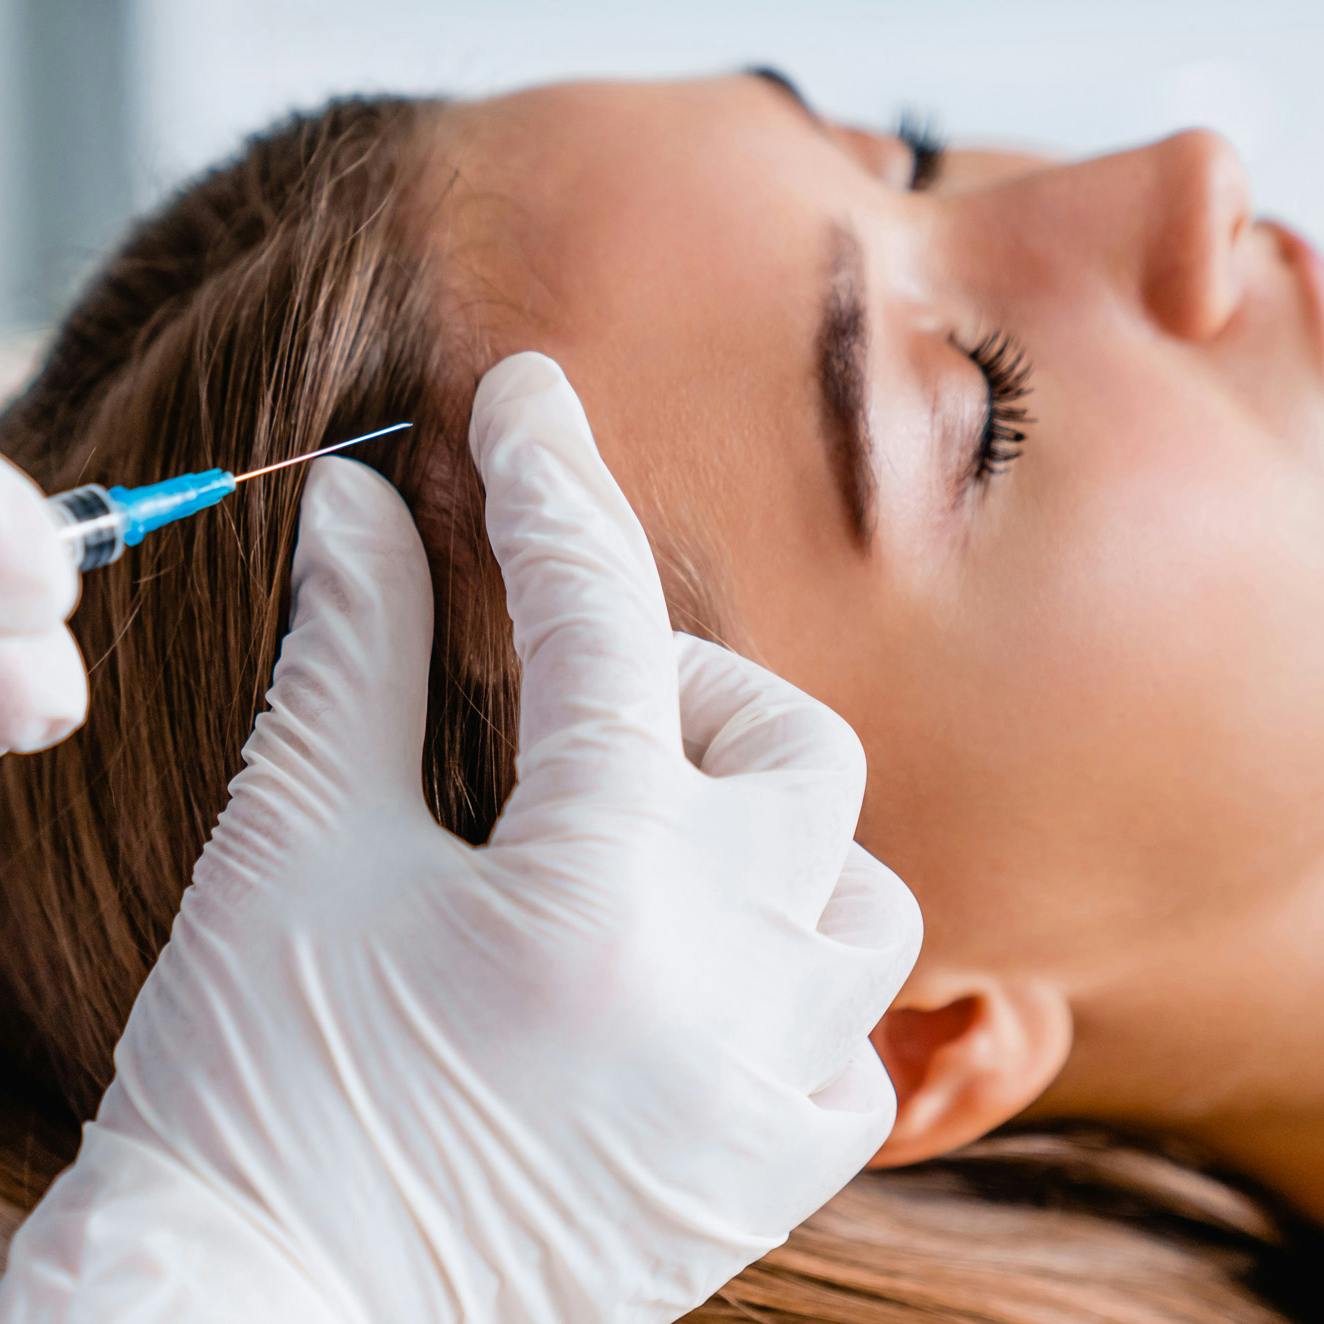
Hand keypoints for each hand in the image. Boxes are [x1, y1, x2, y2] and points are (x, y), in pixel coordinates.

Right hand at [0, 353, 921, 1322]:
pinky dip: (794, 971)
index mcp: (589, 893)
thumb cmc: (251, 1093)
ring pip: (862, 892)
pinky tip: (697, 972)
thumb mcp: (293, 849)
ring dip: (764, 830)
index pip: (597, 624)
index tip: (530, 397)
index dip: (552, 482)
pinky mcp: (765, 1179)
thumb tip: (362, 509)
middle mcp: (719, 991)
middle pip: (793, 746)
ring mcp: (764, 1095)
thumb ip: (354, 658)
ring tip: (648, 847)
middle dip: (686, 690)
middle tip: (576, 721)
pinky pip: (857, 1038)